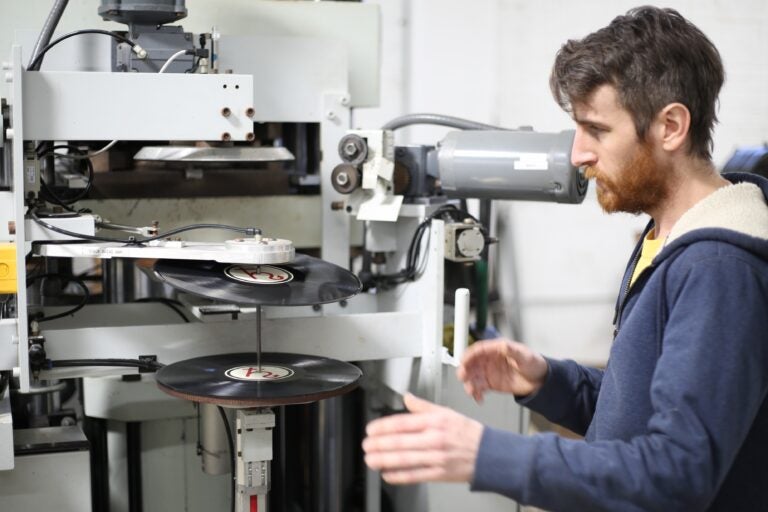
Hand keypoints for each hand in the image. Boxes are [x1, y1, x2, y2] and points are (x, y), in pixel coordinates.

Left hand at [362, 393, 483, 483]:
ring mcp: (436, 457)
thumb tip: (406, 397)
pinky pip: (415, 475)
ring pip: (404, 459)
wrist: (489, 453)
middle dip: (379, 444)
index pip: (403, 423)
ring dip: (384, 460)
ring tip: (370, 459)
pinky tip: (387, 474)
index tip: (371, 429)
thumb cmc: (467, 432)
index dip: (383, 427)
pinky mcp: (439, 473)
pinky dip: (399, 476)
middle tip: (366, 445)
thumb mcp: (445, 412)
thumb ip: (422, 406)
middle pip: (400, 442)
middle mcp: (434, 439)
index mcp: (434, 421)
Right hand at [457, 338, 547, 402]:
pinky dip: (476, 393)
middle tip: (463, 377)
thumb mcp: (524, 356)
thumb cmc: (534, 363)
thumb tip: (504, 345)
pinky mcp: (491, 383)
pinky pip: (479, 387)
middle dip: (465, 370)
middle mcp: (490, 360)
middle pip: (472, 363)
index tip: (463, 361)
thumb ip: (513, 350)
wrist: (540, 381)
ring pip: (473, 376)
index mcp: (496, 349)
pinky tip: (478, 398)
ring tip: (472, 391)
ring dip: (469, 383)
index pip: (478, 350)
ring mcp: (489, 372)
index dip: (469, 355)